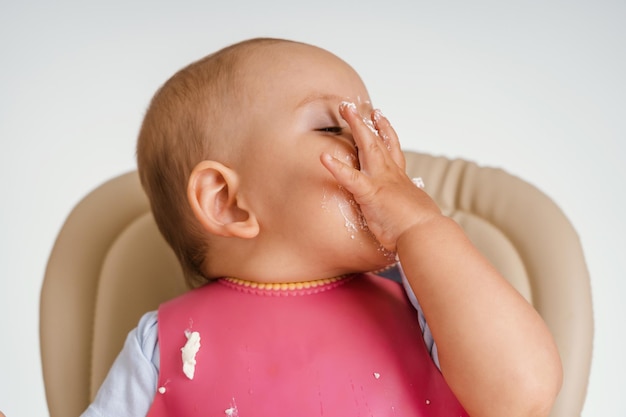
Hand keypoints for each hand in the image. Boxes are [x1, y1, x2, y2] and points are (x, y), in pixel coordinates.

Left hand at [320, 102, 440, 250]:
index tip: (380, 118)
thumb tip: (418, 211)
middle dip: (365, 122)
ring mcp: (381, 181)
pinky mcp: (370, 193)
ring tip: (344, 110)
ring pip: (367, 147)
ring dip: (355, 127)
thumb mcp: (418, 213)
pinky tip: (323, 157)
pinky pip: (350, 178)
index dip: (386, 133)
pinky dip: (336, 167)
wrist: (426, 235)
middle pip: (377, 142)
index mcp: (401, 180)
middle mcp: (391, 175)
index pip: (392, 151)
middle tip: (354, 106)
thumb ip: (412, 207)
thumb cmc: (422, 230)